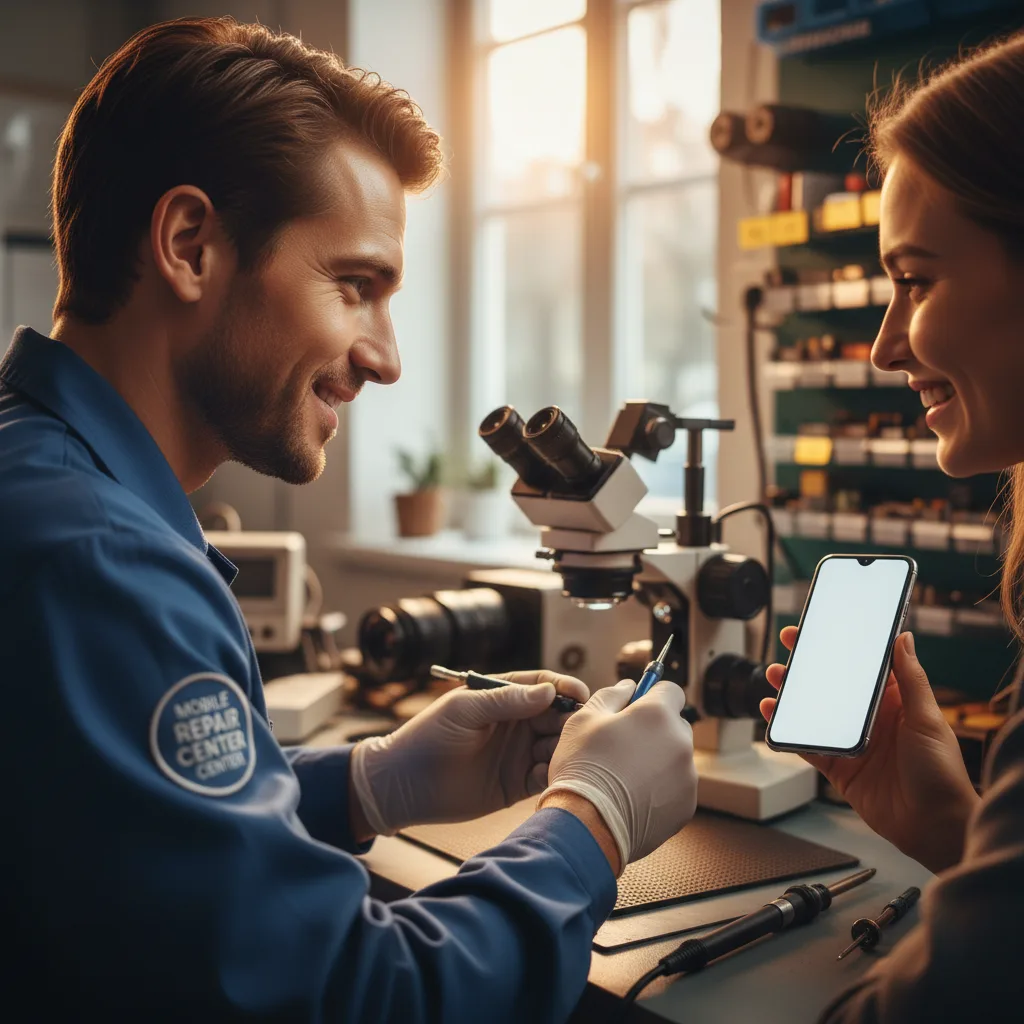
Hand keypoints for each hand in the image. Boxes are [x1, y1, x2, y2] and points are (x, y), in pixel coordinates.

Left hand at [350, 670, 588, 834]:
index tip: (579, 694)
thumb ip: (506, 700)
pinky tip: (558, 775)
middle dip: (570, 720)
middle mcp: (516, 722)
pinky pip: (546, 776)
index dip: (563, 688)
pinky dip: (557, 774)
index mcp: (503, 697)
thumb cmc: (428, 736)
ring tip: (564, 754)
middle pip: (557, 715)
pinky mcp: (517, 783)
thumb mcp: (465, 710)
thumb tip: (549, 690)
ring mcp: (518, 753)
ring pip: (557, 745)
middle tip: (578, 729)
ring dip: (566, 747)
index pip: (543, 685)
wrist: (404, 784)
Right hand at [540, 679, 696, 869]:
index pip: (671, 690)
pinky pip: (676, 788)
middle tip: (624, 744)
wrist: (587, 825)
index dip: (652, 695)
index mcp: (658, 715)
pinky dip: (660, 789)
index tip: (636, 706)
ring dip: (658, 760)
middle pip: (675, 725)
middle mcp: (680, 742)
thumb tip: (628, 686)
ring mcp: (687, 777)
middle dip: (655, 729)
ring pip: (675, 758)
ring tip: (624, 777)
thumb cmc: (583, 767)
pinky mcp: (686, 806)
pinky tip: (632, 797)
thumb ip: (611, 695)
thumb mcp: (584, 719)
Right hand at [762, 629, 978, 873]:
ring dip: (792, 694)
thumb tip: (903, 637)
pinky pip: (806, 744)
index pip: (862, 666)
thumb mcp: (927, 718)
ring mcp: (851, 742)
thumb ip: (912, 678)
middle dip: (809, 665)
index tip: (820, 628)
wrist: (933, 826)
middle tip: (789, 646)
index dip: (841, 645)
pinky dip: (788, 731)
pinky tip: (773, 717)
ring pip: (814, 711)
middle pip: (832, 685)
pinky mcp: (838, 767)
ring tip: (775, 678)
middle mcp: (870, 719)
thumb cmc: (941, 773)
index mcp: (894, 702)